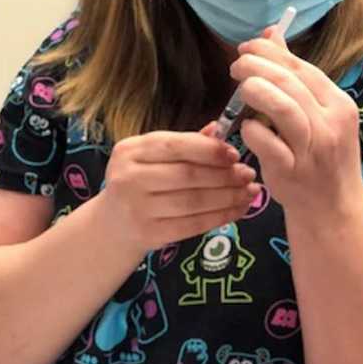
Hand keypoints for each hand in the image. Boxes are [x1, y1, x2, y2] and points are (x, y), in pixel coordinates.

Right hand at [102, 130, 260, 250]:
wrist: (113, 225)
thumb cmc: (139, 183)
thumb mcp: (153, 157)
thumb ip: (185, 143)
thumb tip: (219, 129)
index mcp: (130, 150)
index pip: (175, 146)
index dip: (209, 150)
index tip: (235, 153)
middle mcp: (128, 178)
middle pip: (187, 174)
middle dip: (224, 174)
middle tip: (248, 173)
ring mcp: (137, 208)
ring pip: (194, 201)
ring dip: (228, 196)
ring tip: (249, 191)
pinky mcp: (149, 235)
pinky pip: (194, 224)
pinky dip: (221, 216)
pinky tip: (238, 209)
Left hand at [226, 27, 362, 218]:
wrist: (333, 209)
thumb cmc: (321, 156)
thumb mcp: (319, 114)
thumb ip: (295, 76)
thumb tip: (272, 34)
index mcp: (339, 104)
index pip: (302, 68)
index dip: (271, 52)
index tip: (247, 47)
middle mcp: (330, 124)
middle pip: (290, 83)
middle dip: (257, 66)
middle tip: (236, 65)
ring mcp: (312, 149)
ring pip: (283, 108)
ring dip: (256, 91)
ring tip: (240, 87)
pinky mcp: (292, 172)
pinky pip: (268, 143)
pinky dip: (252, 131)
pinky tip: (245, 127)